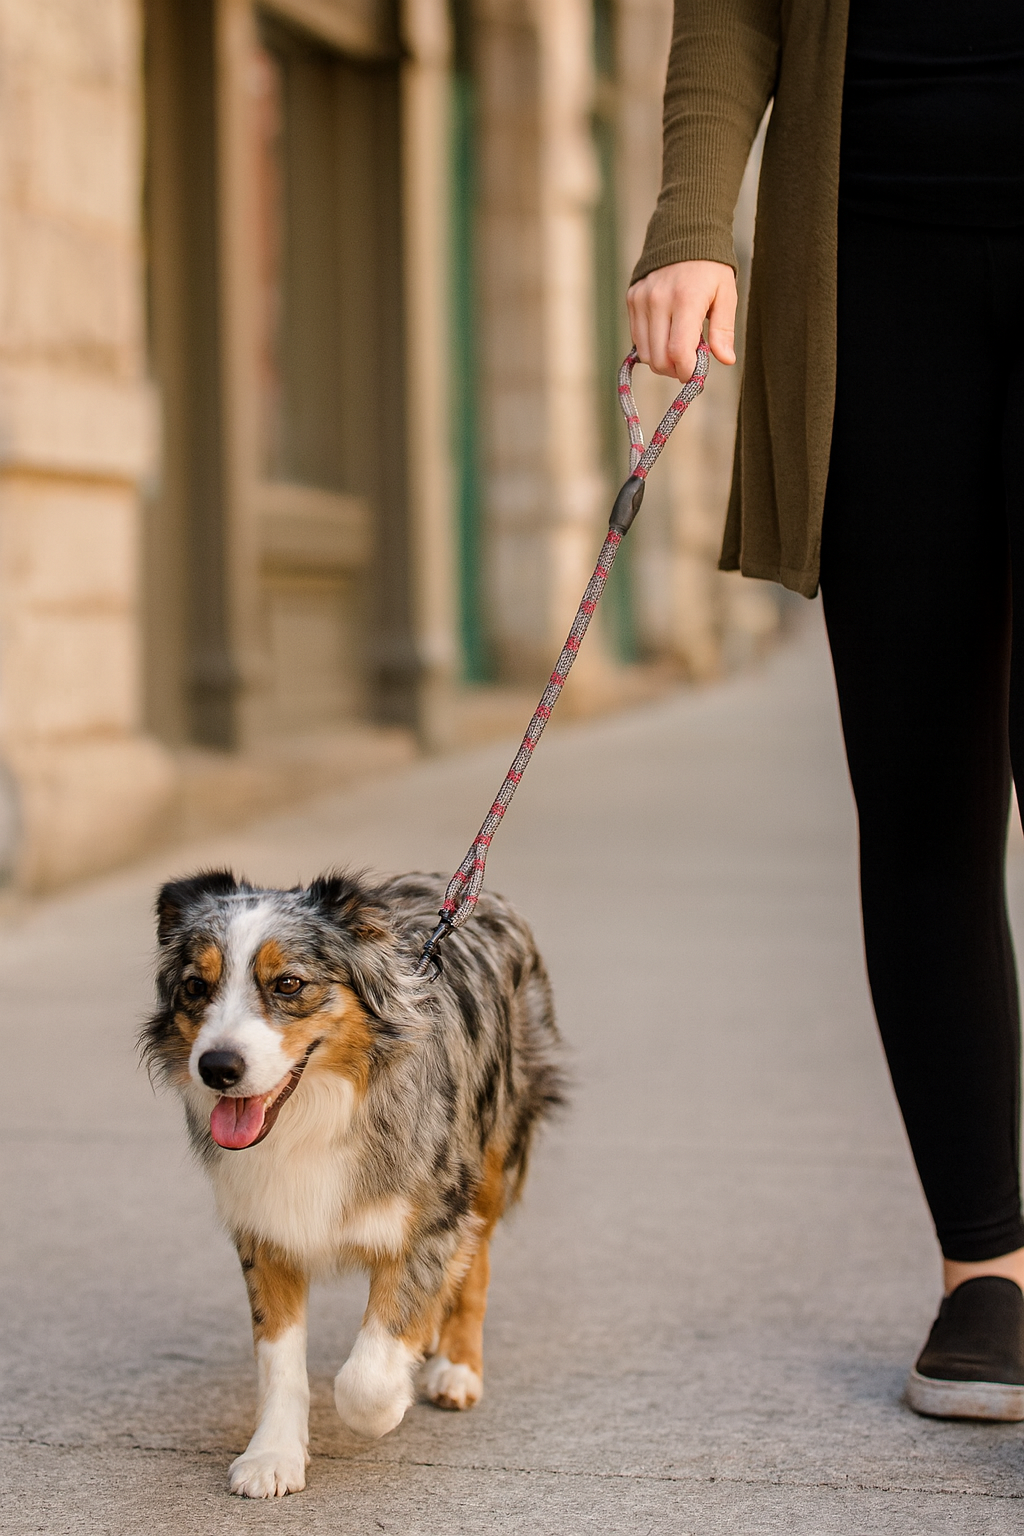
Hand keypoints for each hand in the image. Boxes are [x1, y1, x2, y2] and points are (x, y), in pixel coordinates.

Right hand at [627, 260, 736, 383]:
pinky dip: (651, 347)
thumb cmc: (710, 269)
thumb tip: (725, 360)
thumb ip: (724, 330)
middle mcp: (659, 300)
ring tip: (678, 350)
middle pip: (659, 359)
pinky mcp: (632, 299)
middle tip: (688, 364)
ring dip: (661, 362)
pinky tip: (665, 337)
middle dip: (674, 370)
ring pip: (645, 354)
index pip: (678, 352)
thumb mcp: (726, 295)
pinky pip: (637, 339)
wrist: (684, 234)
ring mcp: (641, 300)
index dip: (686, 371)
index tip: (695, 374)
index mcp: (686, 300)